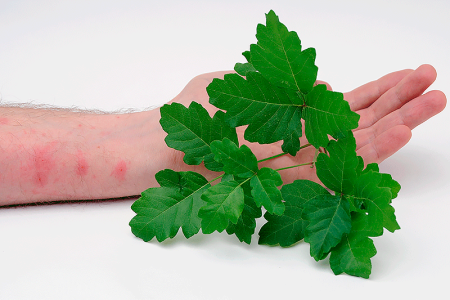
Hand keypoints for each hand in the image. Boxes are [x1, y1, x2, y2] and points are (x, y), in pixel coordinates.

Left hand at [169, 65, 445, 183]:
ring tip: (433, 100)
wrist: (160, 149)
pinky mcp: (291, 184)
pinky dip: (369, 150)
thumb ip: (282, 85)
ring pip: (355, 145)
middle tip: (435, 83)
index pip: (344, 105)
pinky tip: (399, 131)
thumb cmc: (194, 114)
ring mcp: (297, 163)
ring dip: (396, 122)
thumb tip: (327, 84)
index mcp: (291, 118)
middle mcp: (299, 142)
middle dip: (397, 102)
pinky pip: (335, 167)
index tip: (408, 73)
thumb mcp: (239, 83)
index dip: (377, 90)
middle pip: (357, 123)